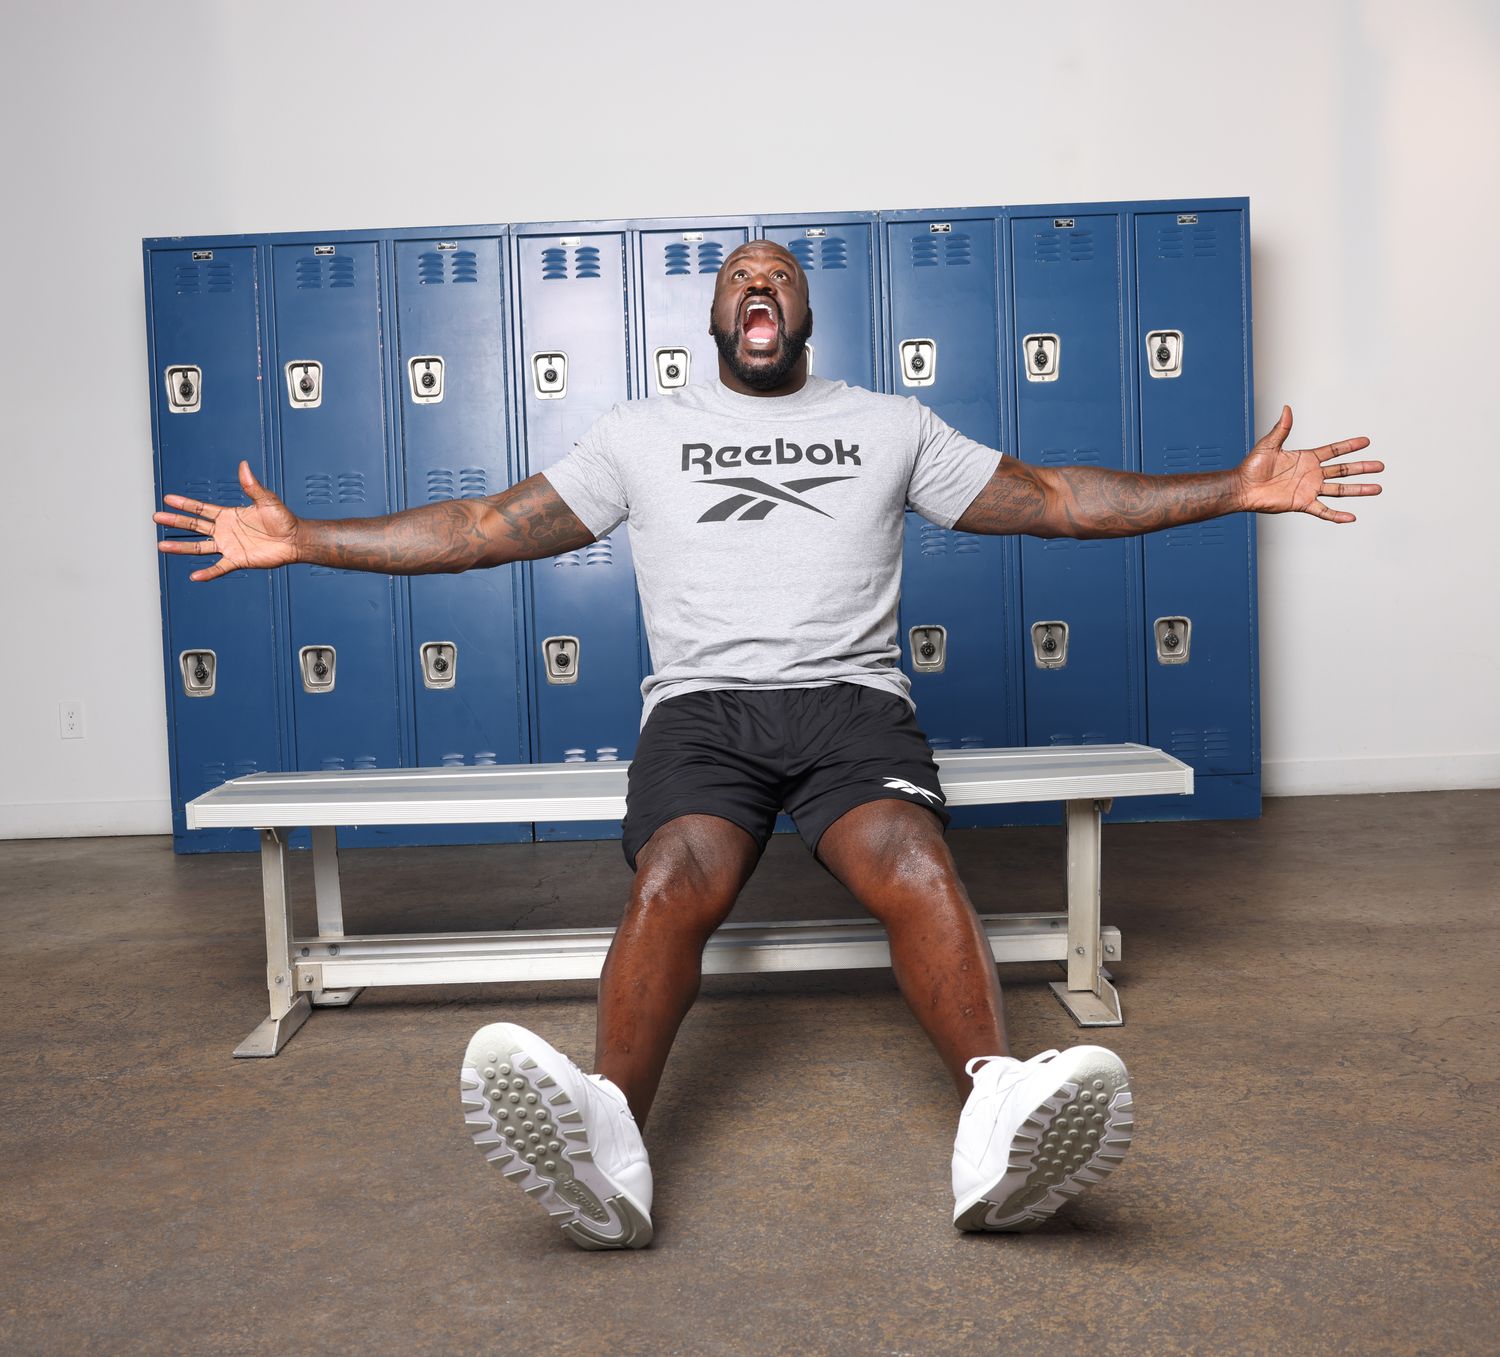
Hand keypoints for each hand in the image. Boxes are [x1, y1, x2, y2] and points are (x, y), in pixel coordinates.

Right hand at [154, 461, 299, 579]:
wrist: (295, 539)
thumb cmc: (283, 519)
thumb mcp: (266, 500)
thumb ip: (252, 485)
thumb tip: (244, 465)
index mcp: (229, 515)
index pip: (201, 509)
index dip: (185, 504)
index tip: (168, 499)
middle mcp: (225, 530)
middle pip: (194, 526)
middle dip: (175, 521)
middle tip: (157, 518)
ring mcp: (229, 546)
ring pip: (199, 547)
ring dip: (181, 547)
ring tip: (162, 546)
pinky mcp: (238, 560)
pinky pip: (219, 567)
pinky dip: (208, 572)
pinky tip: (195, 576)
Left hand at [1237, 405, 1383, 522]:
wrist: (1242, 488)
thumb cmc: (1252, 466)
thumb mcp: (1269, 444)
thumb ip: (1282, 428)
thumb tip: (1287, 409)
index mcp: (1306, 458)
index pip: (1333, 451)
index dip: (1349, 446)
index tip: (1366, 441)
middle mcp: (1311, 474)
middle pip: (1343, 470)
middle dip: (1362, 468)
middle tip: (1380, 466)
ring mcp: (1309, 489)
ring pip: (1339, 489)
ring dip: (1358, 489)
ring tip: (1377, 488)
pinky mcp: (1302, 503)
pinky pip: (1323, 511)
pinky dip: (1337, 515)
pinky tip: (1351, 517)